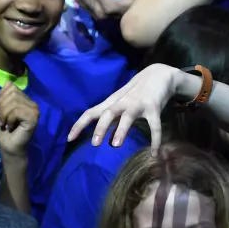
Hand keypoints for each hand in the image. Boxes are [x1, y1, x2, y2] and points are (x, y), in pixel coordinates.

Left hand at [0, 83, 39, 157]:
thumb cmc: (5, 130)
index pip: (11, 86)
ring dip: (4, 114)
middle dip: (2, 106)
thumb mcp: (1, 110)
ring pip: (14, 101)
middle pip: (12, 93)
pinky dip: (9, 119)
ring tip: (5, 123)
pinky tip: (10, 126)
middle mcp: (32, 103)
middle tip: (1, 119)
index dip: (1, 96)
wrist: (10, 147)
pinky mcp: (34, 118)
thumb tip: (5, 86)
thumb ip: (3, 97)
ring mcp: (35, 110)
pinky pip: (16, 111)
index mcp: (25, 99)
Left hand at [67, 63, 192, 148]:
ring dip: (121, 130)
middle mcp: (123, 102)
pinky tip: (155, 153)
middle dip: (100, 127)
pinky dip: (155, 139)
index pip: (91, 112)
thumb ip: (113, 120)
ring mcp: (138, 104)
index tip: (69, 139)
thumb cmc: (136, 92)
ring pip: (127, 117)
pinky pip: (155, 125)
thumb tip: (106, 141)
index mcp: (112, 102)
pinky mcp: (154, 107)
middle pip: (107, 113)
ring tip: (115, 145)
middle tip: (94, 144)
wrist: (159, 74)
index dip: (79, 125)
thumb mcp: (121, 104)